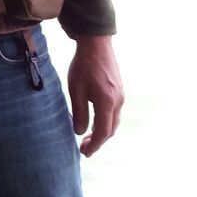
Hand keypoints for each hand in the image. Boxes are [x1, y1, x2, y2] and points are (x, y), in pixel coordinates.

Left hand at [68, 35, 123, 156]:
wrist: (96, 44)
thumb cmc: (83, 66)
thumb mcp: (76, 89)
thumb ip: (80, 112)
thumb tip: (80, 132)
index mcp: (107, 102)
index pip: (103, 132)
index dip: (95, 145)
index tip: (85, 152)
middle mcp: (118, 101)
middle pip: (111, 129)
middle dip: (98, 141)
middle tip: (84, 148)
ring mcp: (121, 96)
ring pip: (114, 121)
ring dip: (102, 132)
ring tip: (88, 137)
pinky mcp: (119, 91)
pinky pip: (115, 112)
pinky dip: (106, 121)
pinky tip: (95, 121)